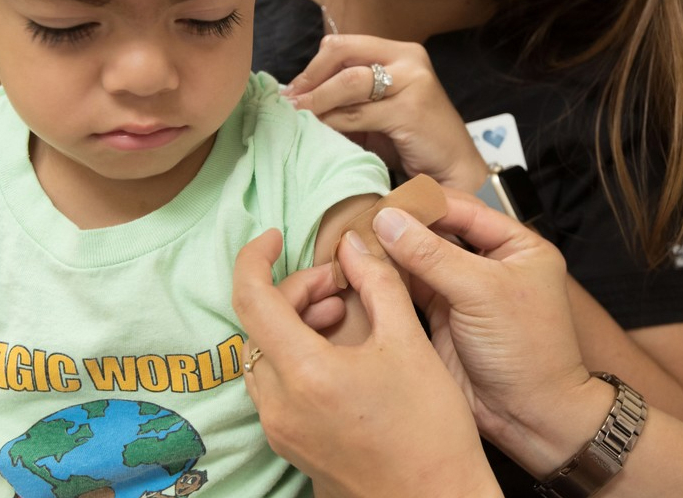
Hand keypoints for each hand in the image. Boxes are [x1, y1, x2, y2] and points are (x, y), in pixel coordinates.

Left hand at [232, 229, 500, 497]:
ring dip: (295, 324)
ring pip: (265, 355)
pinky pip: (276, 385)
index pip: (251, 298)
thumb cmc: (431, 430)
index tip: (273, 236)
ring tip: (344, 315)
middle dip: (296, 292)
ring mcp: (280, 430)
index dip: (254, 258)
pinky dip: (297, 356)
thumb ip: (377, 283)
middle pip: (260, 325)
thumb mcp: (409, 342)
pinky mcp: (290, 446)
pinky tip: (339, 353)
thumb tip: (354, 244)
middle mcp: (279, 405)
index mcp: (305, 373)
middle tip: (341, 285)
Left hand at [280, 34, 488, 191]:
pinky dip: (332, 121)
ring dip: (316, 101)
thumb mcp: (377, 111)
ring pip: (348, 82)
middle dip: (310, 79)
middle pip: (342, 55)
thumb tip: (298, 97)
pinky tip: (319, 131)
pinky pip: (357, 113)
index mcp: (400, 52)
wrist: (453, 169)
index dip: (313, 66)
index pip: (344, 45)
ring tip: (297, 116)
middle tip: (289, 102)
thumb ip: (348, 98)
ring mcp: (413, 81)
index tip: (293, 90)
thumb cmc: (412, 141)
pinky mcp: (411, 109)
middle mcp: (409, 58)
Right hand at [369, 191, 598, 470]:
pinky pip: (409, 289)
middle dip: (401, 228)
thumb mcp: (482, 292)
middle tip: (361, 221)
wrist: (530, 417)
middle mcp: (490, 264)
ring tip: (354, 242)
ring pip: (419, 260)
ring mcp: (464, 291)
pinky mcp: (442, 318)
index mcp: (517, 246)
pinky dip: (387, 280)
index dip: (423, 204)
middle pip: (437, 232)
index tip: (384, 202)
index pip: (463, 209)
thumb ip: (432, 254)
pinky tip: (361, 270)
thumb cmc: (529, 353)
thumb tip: (388, 220)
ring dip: (390, 253)